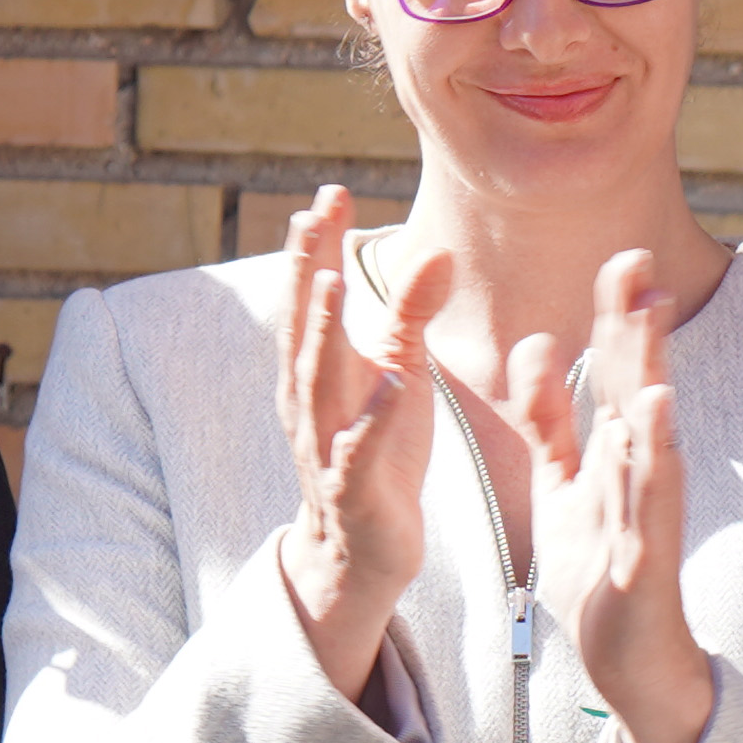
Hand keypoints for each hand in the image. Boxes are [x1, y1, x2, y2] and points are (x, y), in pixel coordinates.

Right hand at [273, 188, 445, 701]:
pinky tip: (391, 386)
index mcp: (317, 368)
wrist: (362, 550)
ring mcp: (325, 445)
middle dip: (306, 270)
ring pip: (316, 384)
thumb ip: (411, 315)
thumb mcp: (398, 374)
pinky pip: (357, 453)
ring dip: (321, 332)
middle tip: (311, 215)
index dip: (316, 245)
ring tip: (332, 281)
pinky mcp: (352, 490)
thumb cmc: (378, 452)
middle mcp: (309, 401)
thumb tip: (439, 250)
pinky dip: (370, 420)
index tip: (327, 192)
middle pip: (303, 326)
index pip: (312, 296)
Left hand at [495, 250, 709, 742]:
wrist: (630, 664)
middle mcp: (635, 472)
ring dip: (647, 371)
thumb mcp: (564, 486)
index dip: (615, 317)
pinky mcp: (645, 555)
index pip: (612, 373)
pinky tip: (654, 410)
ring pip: (645, 432)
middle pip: (633, 385)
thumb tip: (539, 349)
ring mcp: (645, 511)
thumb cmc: (601, 574)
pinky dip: (652, 455)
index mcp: (612, 453)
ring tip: (648, 314)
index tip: (623, 259)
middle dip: (633, 324)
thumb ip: (551, 422)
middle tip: (637, 256)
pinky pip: (648, 500)